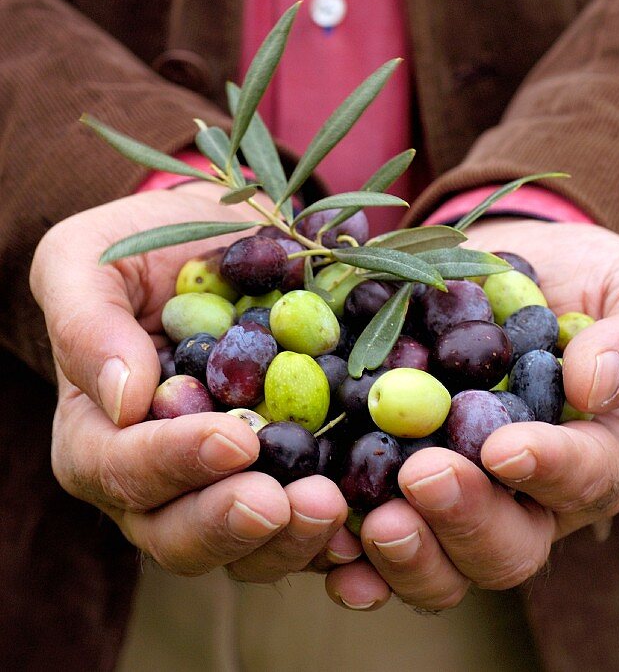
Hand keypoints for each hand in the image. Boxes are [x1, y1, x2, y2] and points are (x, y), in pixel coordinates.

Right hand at [30, 184, 359, 580]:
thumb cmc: (136, 241)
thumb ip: (86, 323)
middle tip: (287, 501)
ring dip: (292, 540)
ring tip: (335, 508)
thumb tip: (122, 398)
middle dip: (234, 524)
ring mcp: (226, 486)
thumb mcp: (83, 257)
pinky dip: (340, 536)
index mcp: (97, 437)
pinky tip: (373, 523)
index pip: (123, 469)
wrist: (220, 233)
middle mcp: (157, 481)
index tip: (233, 439)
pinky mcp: (288, 475)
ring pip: (249, 547)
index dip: (176, 462)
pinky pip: (309, 522)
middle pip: (181, 534)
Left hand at [325, 220, 618, 611]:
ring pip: (441, 566)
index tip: (506, 447)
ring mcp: (458, 502)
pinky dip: (346, 552)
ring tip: (371, 521)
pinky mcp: (393, 488)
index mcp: (594, 456)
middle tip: (423, 475)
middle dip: (465, 519)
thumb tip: (595, 383)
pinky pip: (372, 542)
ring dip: (405, 554)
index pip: (584, 477)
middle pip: (507, 547)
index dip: (549, 470)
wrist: (502, 268)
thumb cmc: (586, 281)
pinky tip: (325, 538)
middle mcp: (526, 499)